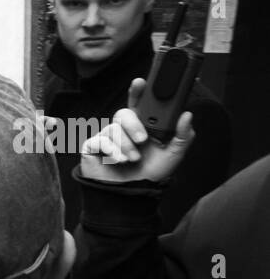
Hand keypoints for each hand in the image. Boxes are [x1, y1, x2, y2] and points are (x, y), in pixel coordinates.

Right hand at [78, 77, 196, 183]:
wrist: (131, 196)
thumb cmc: (150, 174)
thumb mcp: (173, 154)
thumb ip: (182, 135)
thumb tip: (187, 114)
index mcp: (141, 126)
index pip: (138, 103)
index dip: (137, 91)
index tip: (140, 83)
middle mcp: (123, 130)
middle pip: (123, 113)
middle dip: (133, 125)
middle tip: (143, 140)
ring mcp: (106, 138)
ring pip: (113, 129)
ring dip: (126, 145)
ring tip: (133, 159)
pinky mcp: (92, 148)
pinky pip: (99, 141)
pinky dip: (112, 150)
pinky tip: (119, 160)